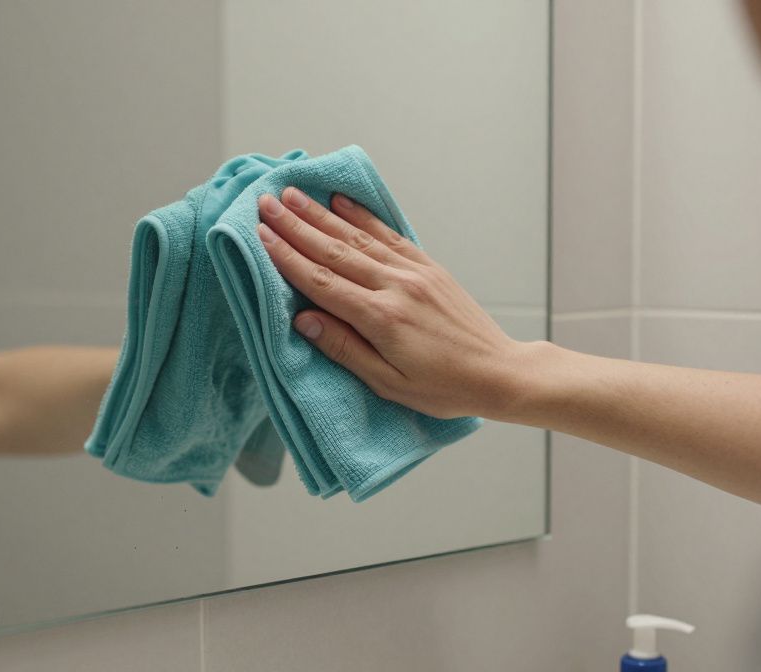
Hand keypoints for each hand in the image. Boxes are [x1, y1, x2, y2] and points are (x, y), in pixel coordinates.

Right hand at [256, 187, 539, 419]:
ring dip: (321, 214)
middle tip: (266, 203)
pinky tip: (341, 202)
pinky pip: (389, 234)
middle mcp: (396, 286)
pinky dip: (363, 215)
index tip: (261, 235)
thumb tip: (303, 320)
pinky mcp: (428, 266)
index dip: (288, 257)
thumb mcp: (388, 383)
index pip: (322, 282)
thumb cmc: (443, 387)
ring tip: (293, 195)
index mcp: (382, 318)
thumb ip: (344, 349)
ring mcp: (414, 272)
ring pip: (358, 237)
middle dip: (296, 226)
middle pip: (334, 251)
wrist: (498, 372)